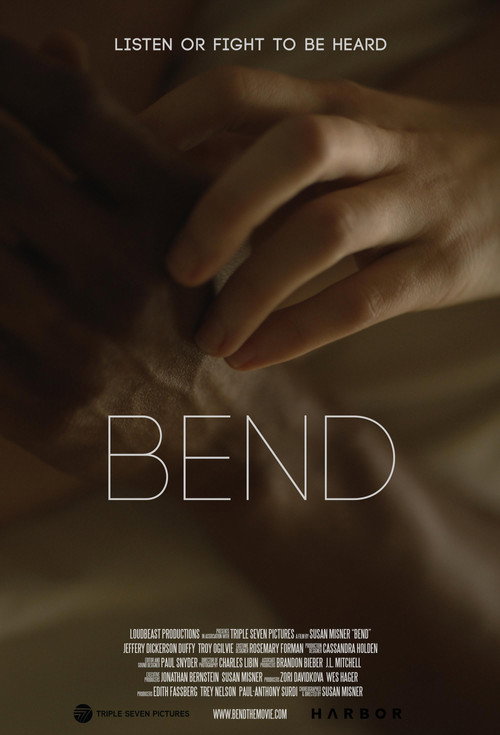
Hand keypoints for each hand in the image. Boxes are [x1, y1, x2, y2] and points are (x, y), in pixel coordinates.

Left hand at [0, 33, 205, 475]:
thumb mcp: (188, 215)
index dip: (9, 67)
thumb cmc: (195, 304)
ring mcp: (79, 351)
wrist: (218, 428)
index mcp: (171, 220)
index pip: (72, 111)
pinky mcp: (40, 409)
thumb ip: (121, 131)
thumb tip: (52, 43)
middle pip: (5, 171)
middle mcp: (126, 280)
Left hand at [147, 67, 499, 368]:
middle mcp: (376, 144)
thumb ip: (266, 151)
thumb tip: (166, 171)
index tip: (112, 177)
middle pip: (291, 151)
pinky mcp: (442, 268)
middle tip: (174, 271)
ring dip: (253, 290)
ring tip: (207, 338)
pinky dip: (297, 334)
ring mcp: (415, 204)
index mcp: (337, 104)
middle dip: (220, 209)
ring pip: (324, 233)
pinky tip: (253, 358)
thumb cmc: (409, 165)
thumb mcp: (346, 136)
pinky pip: (362, 303)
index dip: (168, 123)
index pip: (239, 89)